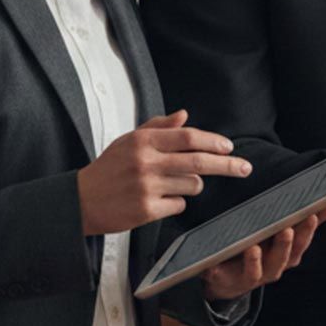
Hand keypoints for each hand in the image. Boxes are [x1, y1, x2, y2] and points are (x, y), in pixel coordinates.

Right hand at [77, 110, 251, 235]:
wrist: (80, 201)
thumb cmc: (107, 169)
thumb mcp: (128, 141)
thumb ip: (157, 127)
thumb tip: (184, 115)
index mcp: (142, 141)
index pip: (188, 137)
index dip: (213, 141)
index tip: (229, 147)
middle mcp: (146, 162)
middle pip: (198, 161)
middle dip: (227, 165)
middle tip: (245, 168)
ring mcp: (146, 187)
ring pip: (192, 185)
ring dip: (193, 185)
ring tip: (172, 184)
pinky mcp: (146, 210)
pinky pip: (179, 205)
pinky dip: (176, 202)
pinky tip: (158, 200)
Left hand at [200, 200, 325, 300]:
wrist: (229, 279)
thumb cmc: (260, 250)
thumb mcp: (281, 232)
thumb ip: (304, 218)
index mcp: (289, 253)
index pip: (305, 238)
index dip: (313, 226)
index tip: (320, 210)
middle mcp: (276, 265)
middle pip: (287, 255)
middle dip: (289, 242)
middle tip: (289, 228)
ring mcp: (256, 274)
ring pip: (264, 268)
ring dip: (261, 258)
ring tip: (256, 247)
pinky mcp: (231, 279)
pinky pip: (230, 275)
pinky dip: (225, 269)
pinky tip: (226, 260)